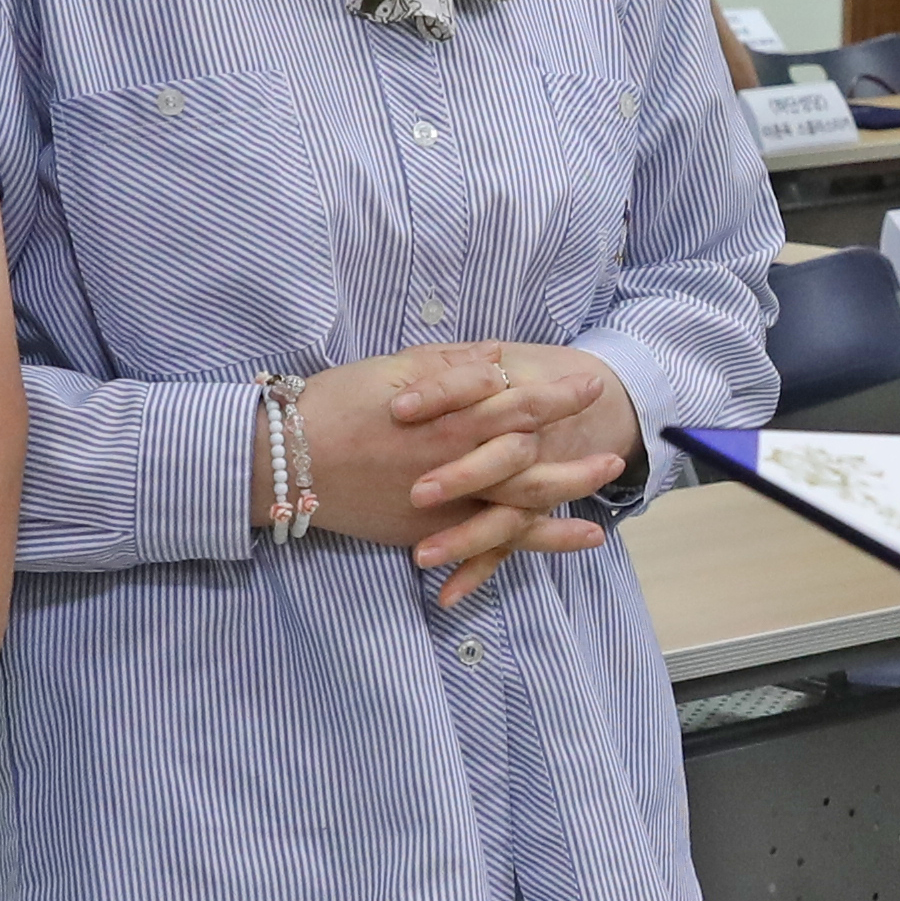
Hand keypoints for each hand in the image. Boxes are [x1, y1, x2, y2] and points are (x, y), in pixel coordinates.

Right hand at [308, 340, 640, 605]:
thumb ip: (450, 367)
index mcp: (447, 416)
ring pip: (519, 505)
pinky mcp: (430, 530)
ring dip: (565, 497)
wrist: (286, 459)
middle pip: (531, 461)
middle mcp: (454, 462)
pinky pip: (489, 542)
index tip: (588, 383)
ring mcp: (444, 502)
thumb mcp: (395, 370)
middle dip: (574, 454)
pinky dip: (533, 542)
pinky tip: (573, 540)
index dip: (556, 394)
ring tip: (602, 496)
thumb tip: (495, 358)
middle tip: (613, 451)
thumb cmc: (336, 405)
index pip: (517, 403)